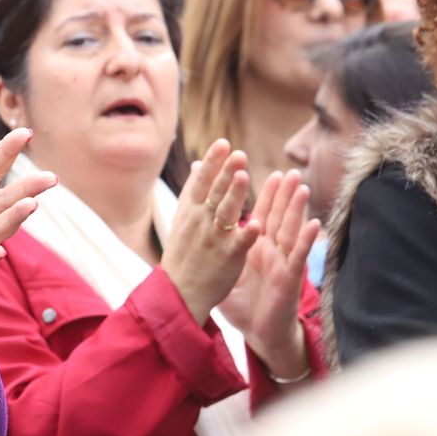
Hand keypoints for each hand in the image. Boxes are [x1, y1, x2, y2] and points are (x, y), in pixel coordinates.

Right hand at [162, 140, 261, 323]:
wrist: (180, 292)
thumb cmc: (184, 254)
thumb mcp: (183, 219)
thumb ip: (195, 192)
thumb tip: (200, 164)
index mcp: (189, 211)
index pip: (200, 181)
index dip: (212, 162)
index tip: (223, 143)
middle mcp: (200, 222)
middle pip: (214, 192)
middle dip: (225, 172)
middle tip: (238, 153)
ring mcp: (213, 239)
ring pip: (225, 213)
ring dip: (235, 195)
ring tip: (244, 176)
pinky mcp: (228, 257)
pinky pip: (239, 243)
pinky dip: (246, 234)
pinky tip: (256, 223)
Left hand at [219, 170, 320, 378]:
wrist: (257, 332)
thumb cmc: (243, 303)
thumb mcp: (227, 270)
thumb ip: (220, 247)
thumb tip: (203, 229)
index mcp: (254, 246)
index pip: (259, 214)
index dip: (262, 194)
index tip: (263, 171)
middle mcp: (270, 251)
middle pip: (278, 217)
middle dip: (284, 194)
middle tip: (290, 171)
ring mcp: (282, 262)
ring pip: (290, 230)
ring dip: (297, 209)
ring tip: (302, 187)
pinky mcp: (289, 278)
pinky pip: (298, 256)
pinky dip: (305, 240)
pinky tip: (315, 223)